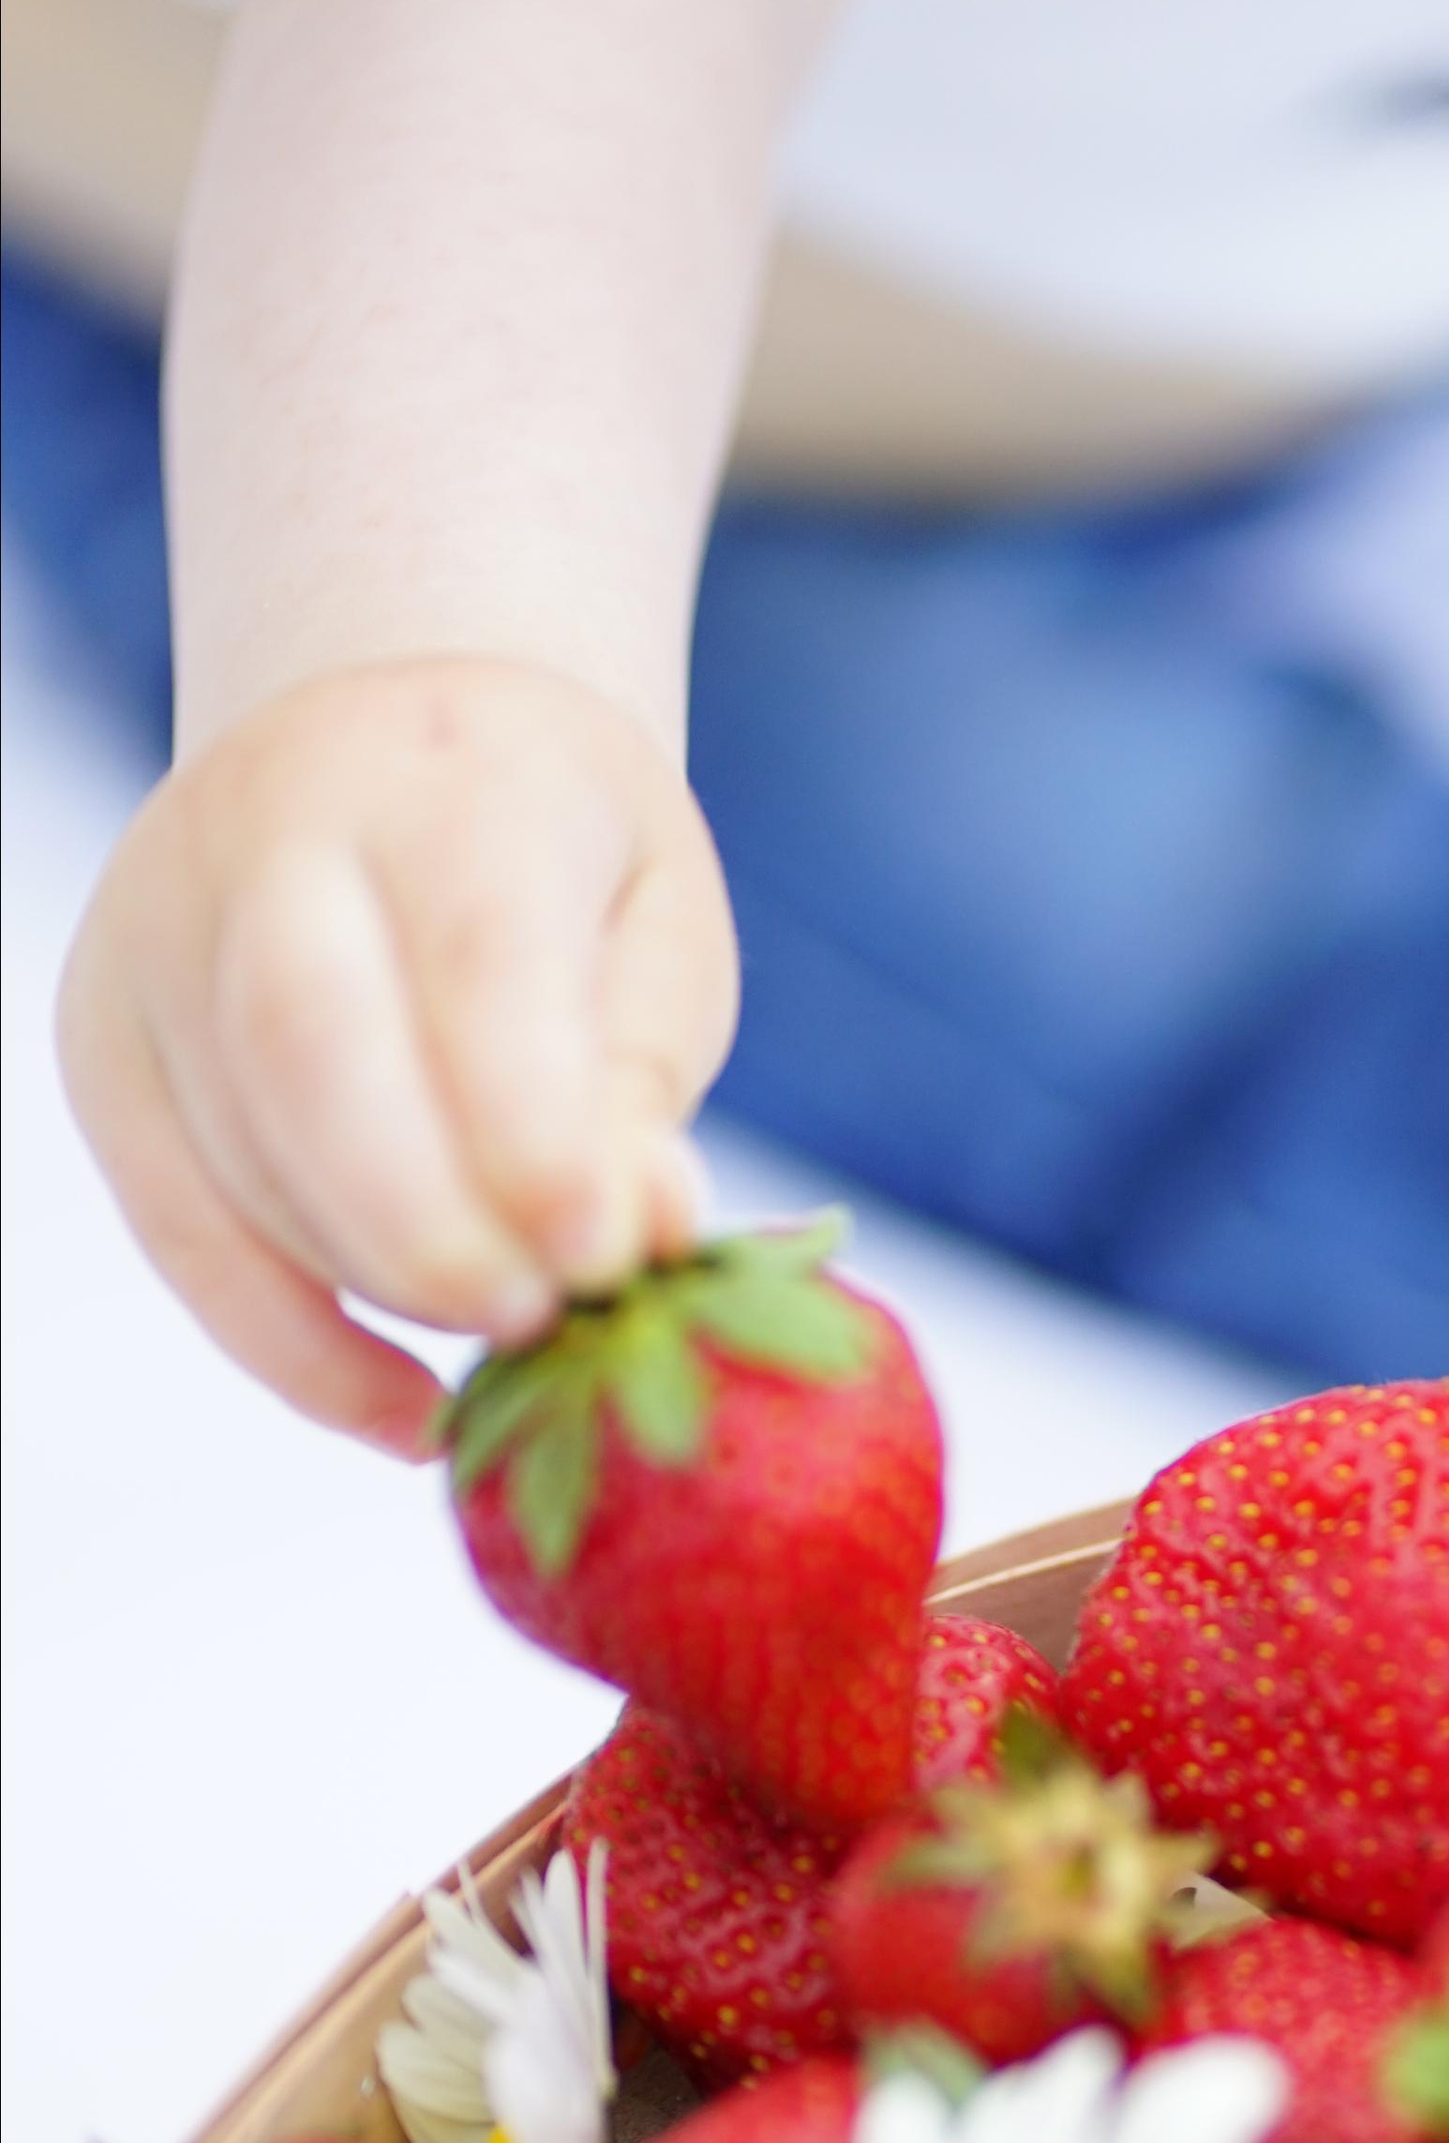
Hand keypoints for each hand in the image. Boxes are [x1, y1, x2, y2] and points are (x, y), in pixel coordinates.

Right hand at [57, 657, 740, 1450]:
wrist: (382, 732)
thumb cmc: (553, 855)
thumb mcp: (651, 924)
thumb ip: (642, 1077)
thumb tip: (642, 1234)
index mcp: (449, 782)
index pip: (475, 961)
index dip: (534, 1135)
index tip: (606, 1259)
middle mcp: (272, 838)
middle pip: (309, 1049)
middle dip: (428, 1229)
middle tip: (539, 1321)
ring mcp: (160, 937)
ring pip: (241, 1161)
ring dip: (382, 1290)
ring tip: (512, 1330)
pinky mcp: (104, 1040)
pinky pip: (180, 1231)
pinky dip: (295, 1349)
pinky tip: (407, 1410)